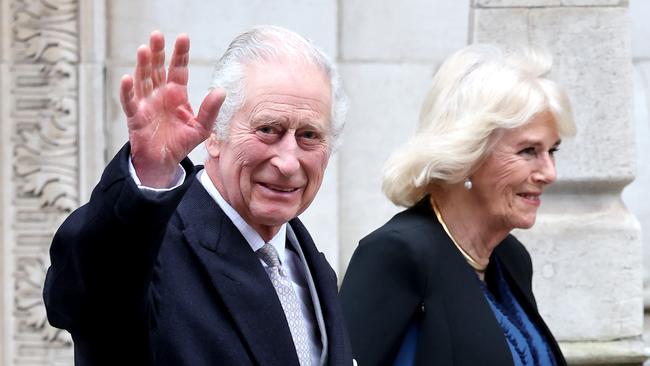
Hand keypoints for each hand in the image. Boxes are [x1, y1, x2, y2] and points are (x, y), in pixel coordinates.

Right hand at [120, 31, 224, 187]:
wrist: (164, 161)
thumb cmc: (181, 142)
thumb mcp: (202, 127)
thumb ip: (210, 110)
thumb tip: (221, 91)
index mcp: (176, 93)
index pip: (178, 69)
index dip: (180, 54)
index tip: (183, 37)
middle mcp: (160, 94)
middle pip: (157, 68)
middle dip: (158, 52)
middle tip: (157, 34)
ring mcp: (146, 103)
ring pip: (143, 79)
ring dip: (143, 65)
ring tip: (144, 49)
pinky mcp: (136, 116)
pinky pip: (130, 101)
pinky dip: (127, 90)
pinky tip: (127, 78)